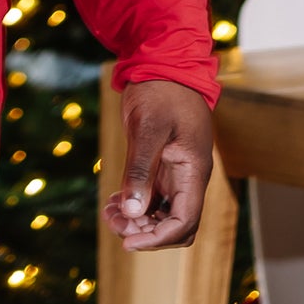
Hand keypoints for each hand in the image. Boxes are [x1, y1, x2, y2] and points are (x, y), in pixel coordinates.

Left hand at [102, 79, 212, 250]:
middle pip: (176, 224)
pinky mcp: (162, 163)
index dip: (158, 238)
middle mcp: (188, 177)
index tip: (129, 241)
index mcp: (194, 171)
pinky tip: (113, 201)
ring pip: (162, 213)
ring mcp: (176, 171)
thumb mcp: (148, 128)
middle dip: (146, 232)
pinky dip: (135, 203)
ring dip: (137, 220)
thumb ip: (141, 169)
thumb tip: (132, 212)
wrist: (162, 63)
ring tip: (109, 213)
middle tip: (113, 223)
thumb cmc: (160, 91)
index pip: (185, 222)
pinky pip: (152, 196)